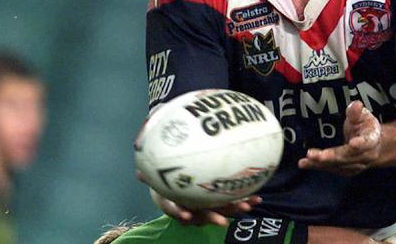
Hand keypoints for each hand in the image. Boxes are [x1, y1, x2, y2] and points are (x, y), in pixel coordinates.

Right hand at [137, 171, 260, 225]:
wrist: (177, 190)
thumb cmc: (166, 183)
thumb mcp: (156, 180)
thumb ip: (149, 176)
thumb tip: (138, 173)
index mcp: (177, 203)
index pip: (177, 209)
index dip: (180, 213)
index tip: (185, 216)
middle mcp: (193, 209)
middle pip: (203, 214)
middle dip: (214, 217)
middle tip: (222, 221)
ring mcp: (208, 207)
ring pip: (222, 210)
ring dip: (235, 209)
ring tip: (249, 207)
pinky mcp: (220, 203)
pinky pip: (233, 203)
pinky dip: (244, 202)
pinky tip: (258, 199)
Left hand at [298, 101, 380, 175]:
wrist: (375, 146)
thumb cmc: (366, 127)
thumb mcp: (364, 115)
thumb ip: (356, 112)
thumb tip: (356, 104)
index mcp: (371, 140)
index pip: (366, 142)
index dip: (360, 144)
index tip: (352, 143)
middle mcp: (366, 156)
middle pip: (347, 157)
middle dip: (331, 156)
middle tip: (315, 155)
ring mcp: (357, 165)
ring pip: (338, 165)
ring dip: (321, 164)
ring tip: (306, 160)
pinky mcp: (347, 170)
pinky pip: (331, 169)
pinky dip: (317, 167)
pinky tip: (305, 164)